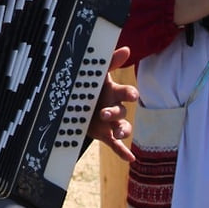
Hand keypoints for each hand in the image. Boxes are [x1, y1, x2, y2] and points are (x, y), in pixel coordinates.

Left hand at [89, 46, 138, 161]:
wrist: (77, 102)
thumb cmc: (90, 85)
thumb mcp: (97, 73)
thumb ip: (110, 61)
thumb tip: (126, 48)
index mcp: (114, 92)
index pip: (127, 92)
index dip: (130, 94)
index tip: (132, 96)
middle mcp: (115, 107)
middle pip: (122, 111)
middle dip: (116, 113)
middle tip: (105, 114)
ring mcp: (111, 123)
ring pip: (123, 128)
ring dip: (122, 131)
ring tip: (118, 134)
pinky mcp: (106, 135)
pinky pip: (117, 145)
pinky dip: (123, 152)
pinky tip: (130, 159)